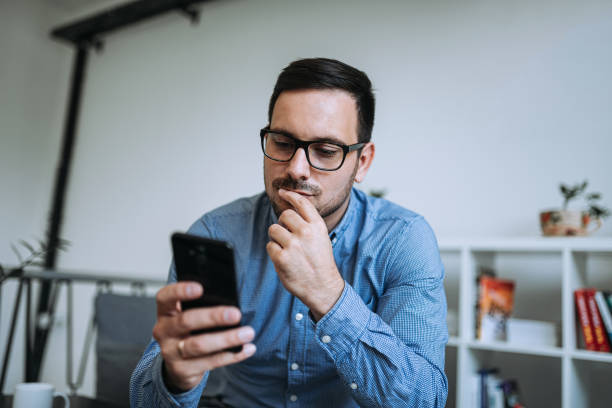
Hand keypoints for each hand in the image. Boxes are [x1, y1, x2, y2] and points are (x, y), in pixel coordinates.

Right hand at [152, 282, 255, 391]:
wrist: (179, 367)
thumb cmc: (190, 332)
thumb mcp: (189, 317)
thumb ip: (202, 307)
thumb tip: (230, 302)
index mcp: (166, 312)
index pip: (165, 297)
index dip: (180, 291)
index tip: (200, 288)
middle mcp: (164, 331)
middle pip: (186, 321)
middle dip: (213, 317)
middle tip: (236, 314)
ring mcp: (171, 352)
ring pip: (199, 345)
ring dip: (227, 338)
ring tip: (248, 333)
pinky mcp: (182, 370)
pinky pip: (211, 362)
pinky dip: (233, 355)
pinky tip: (247, 348)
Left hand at [266, 189, 344, 320]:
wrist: (323, 287)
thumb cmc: (320, 262)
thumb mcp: (321, 238)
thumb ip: (309, 224)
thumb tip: (290, 210)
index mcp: (317, 226)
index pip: (301, 203)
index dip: (290, 195)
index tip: (282, 192)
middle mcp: (306, 232)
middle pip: (284, 215)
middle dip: (283, 224)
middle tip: (288, 236)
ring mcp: (293, 245)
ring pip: (274, 229)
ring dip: (277, 238)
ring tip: (287, 250)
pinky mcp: (282, 257)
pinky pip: (270, 246)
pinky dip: (274, 252)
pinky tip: (284, 260)